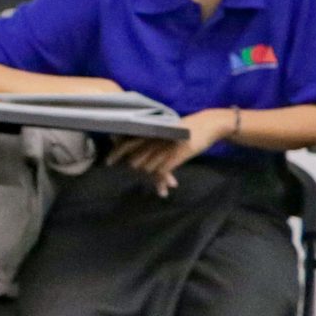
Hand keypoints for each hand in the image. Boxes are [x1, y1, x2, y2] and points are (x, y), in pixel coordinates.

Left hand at [110, 108, 232, 196]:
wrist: (207, 125)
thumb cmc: (184, 129)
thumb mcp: (166, 129)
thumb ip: (150, 138)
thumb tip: (128, 140)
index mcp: (151, 130)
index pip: (128, 141)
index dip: (117, 152)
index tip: (108, 163)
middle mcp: (155, 138)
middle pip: (136, 158)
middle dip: (136, 170)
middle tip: (138, 176)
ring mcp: (165, 147)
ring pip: (149, 168)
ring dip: (153, 179)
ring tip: (162, 188)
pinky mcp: (176, 154)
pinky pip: (163, 171)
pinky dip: (163, 182)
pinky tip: (164, 190)